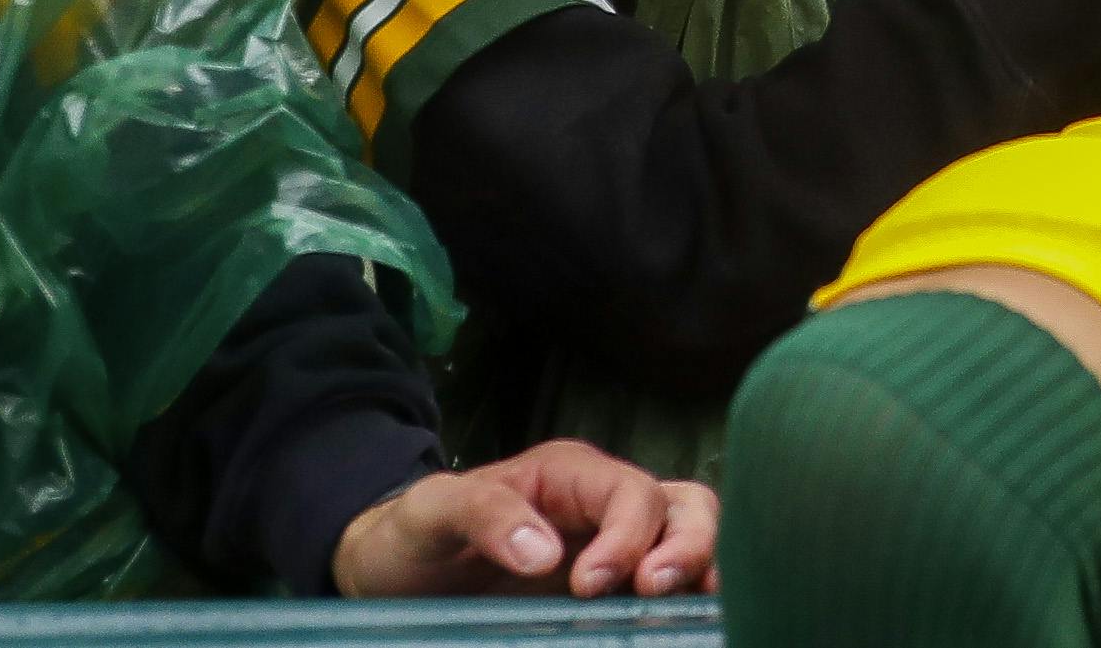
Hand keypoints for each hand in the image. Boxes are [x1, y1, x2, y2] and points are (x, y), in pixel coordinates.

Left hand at [332, 444, 717, 597]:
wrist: (395, 572)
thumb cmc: (414, 534)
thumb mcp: (431, 513)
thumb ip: (484, 515)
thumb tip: (546, 554)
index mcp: (569, 476)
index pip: (629, 491)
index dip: (626, 535)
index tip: (589, 585)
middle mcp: (604, 505)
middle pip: (682, 504)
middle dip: (688, 544)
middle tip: (655, 592)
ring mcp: (615, 546)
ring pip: (691, 534)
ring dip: (704, 566)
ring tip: (696, 610)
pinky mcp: (612, 590)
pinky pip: (672, 584)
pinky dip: (690, 598)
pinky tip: (686, 624)